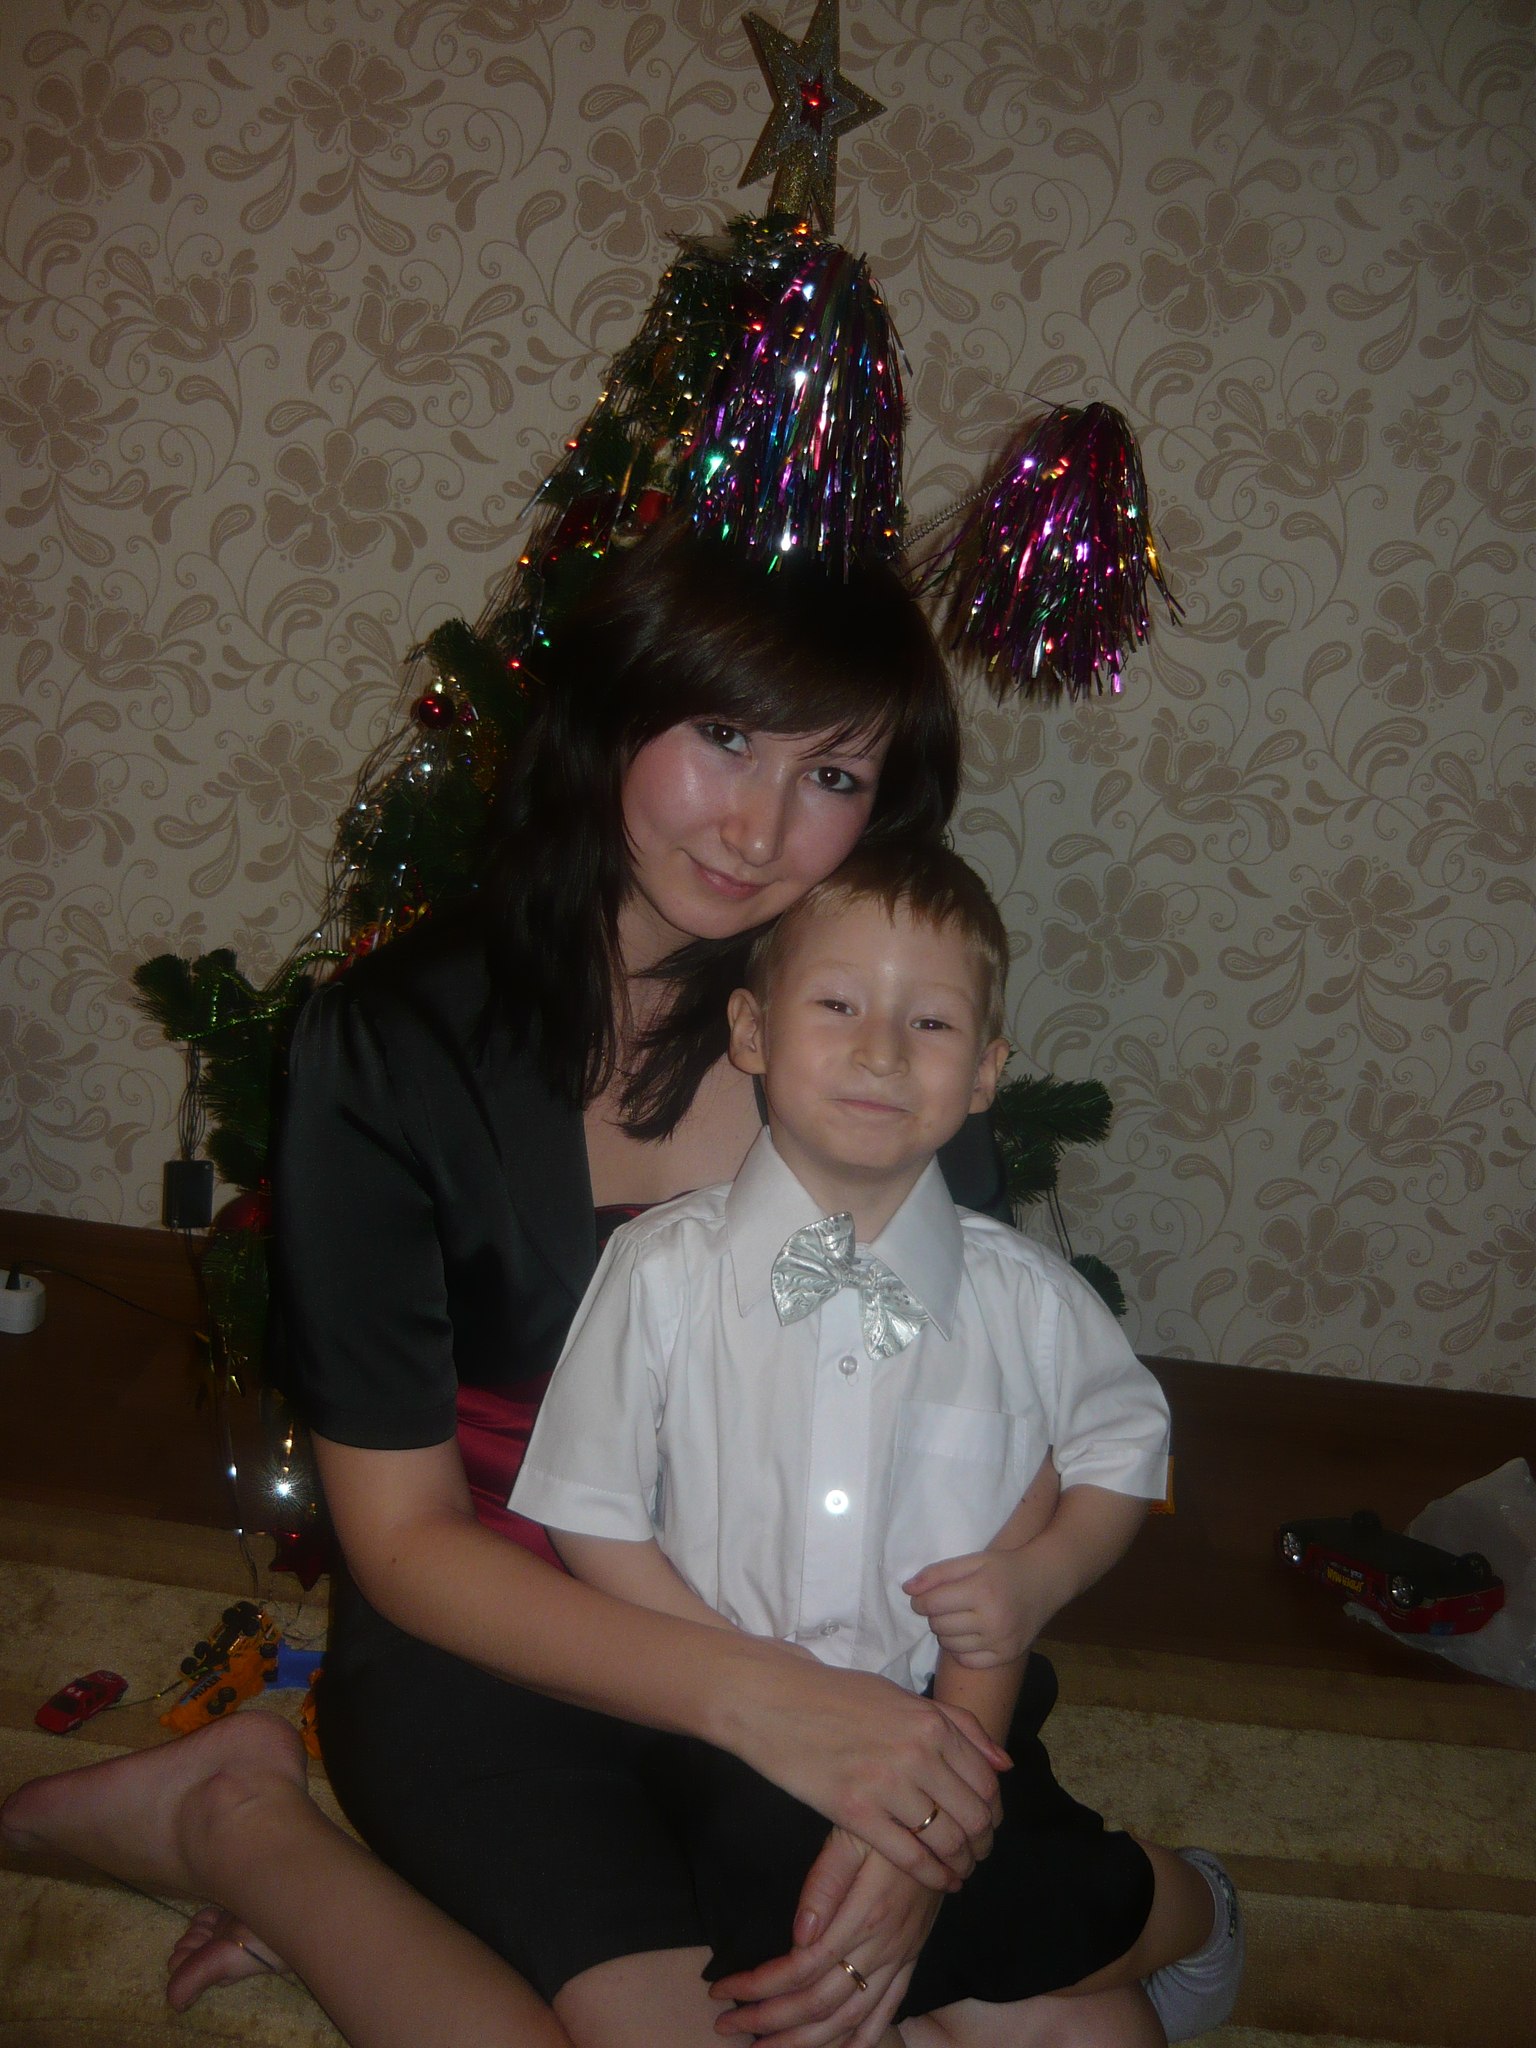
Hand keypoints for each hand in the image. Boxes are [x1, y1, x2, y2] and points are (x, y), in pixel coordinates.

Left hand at [710, 1831, 940, 2046]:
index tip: (722, 1988)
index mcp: (863, 1917)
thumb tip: (799, 1937)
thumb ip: (825, 1884)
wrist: (941, 1824)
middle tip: (726, 2025)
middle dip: (768, 2020)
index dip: (759, 1986)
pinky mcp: (911, 1959)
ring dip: (803, 2042)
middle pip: (819, 2003)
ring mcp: (900, 1959)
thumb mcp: (851, 1836)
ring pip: (849, 2020)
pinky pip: (887, 2012)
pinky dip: (860, 2041)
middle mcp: (883, 1948)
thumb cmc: (887, 1822)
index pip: (801, 1969)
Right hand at [727, 1652, 1005, 1887]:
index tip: (988, 1824)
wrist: (773, 1700)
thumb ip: (957, 1725)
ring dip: (960, 1862)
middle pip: (972, 1815)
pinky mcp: (854, 1813)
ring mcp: (886, 1785)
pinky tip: (937, 1879)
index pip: (985, 1781)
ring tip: (959, 1869)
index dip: (993, 1811)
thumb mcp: (902, 1696)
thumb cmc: (836, 1695)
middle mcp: (917, 1753)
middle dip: (982, 1843)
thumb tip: (1004, 1764)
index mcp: (930, 1722)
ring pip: (945, 1840)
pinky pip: (907, 1855)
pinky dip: (930, 1875)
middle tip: (977, 1853)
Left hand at [904, 1545, 1057, 1668]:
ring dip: (946, 1632)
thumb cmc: (1004, 1568)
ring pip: (949, 1645)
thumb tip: (907, 1589)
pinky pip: (967, 1661)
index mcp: (981, 1590)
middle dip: (934, 1615)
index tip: (921, 1597)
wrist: (1044, 1582)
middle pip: (938, 1625)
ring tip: (959, 1618)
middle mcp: (991, 1619)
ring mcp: (1000, 1641)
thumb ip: (937, 1573)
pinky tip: (969, 1634)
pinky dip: (961, 1649)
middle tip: (946, 1605)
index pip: (932, 1604)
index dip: (919, 1601)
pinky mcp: (1006, 1655)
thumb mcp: (972, 1560)